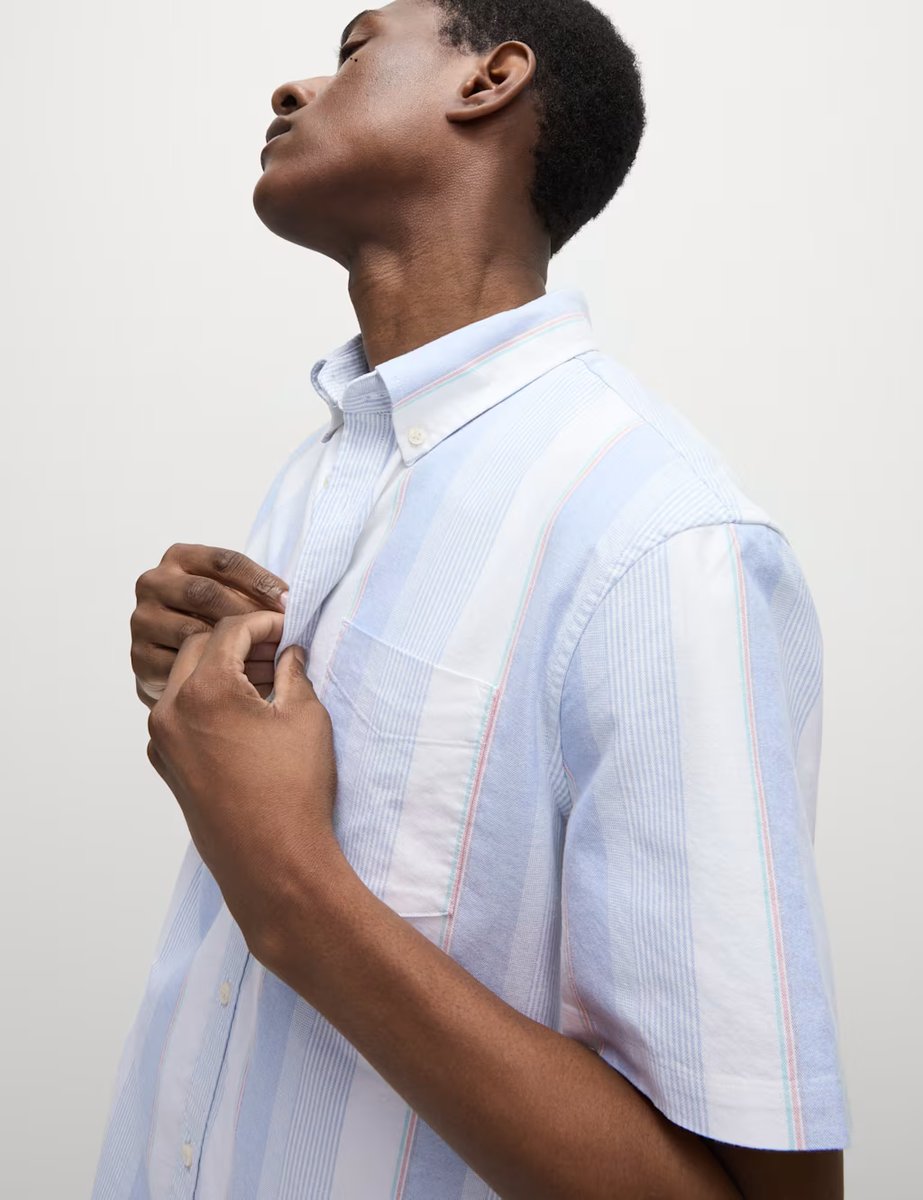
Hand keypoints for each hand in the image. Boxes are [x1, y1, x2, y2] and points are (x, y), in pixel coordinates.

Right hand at [131, 543, 288, 705]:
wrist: (172, 660)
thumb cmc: (210, 619)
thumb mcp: (230, 594)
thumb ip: (252, 592)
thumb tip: (290, 603)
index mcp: (180, 558)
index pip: (224, 562)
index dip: (260, 581)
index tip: (289, 602)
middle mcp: (154, 583)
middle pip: (204, 593)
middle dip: (247, 614)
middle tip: (280, 633)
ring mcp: (143, 620)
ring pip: (193, 631)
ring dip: (235, 648)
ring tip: (269, 660)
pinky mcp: (140, 657)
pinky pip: (181, 665)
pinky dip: (215, 674)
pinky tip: (243, 682)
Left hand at [146, 609, 341, 956]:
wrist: (274, 864)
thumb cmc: (294, 791)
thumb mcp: (306, 717)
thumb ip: (294, 672)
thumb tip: (289, 652)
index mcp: (205, 690)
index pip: (230, 630)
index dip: (263, 622)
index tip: (288, 627)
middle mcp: (171, 710)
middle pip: (198, 647)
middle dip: (237, 641)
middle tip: (276, 650)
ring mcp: (162, 741)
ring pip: (184, 680)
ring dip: (219, 669)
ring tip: (263, 682)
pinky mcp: (166, 766)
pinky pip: (179, 714)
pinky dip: (206, 701)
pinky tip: (243, 716)